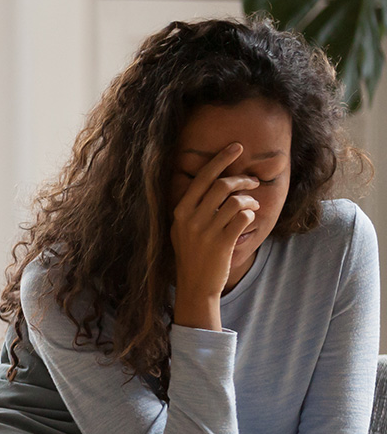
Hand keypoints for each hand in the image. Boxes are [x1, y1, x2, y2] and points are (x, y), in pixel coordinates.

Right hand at [171, 143, 259, 324]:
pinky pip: (244, 217)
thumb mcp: (182, 229)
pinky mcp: (222, 243)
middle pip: (222, 185)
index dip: (221, 159)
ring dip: (250, 199)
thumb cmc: (192, 255)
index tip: (236, 147)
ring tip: (252, 204)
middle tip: (253, 181)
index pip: (202, 177)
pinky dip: (251, 214)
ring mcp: (206, 232)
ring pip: (236, 200)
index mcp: (180, 212)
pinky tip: (250, 217)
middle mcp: (191, 219)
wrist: (195, 286)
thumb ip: (193, 207)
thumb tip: (214, 182)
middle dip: (243, 179)